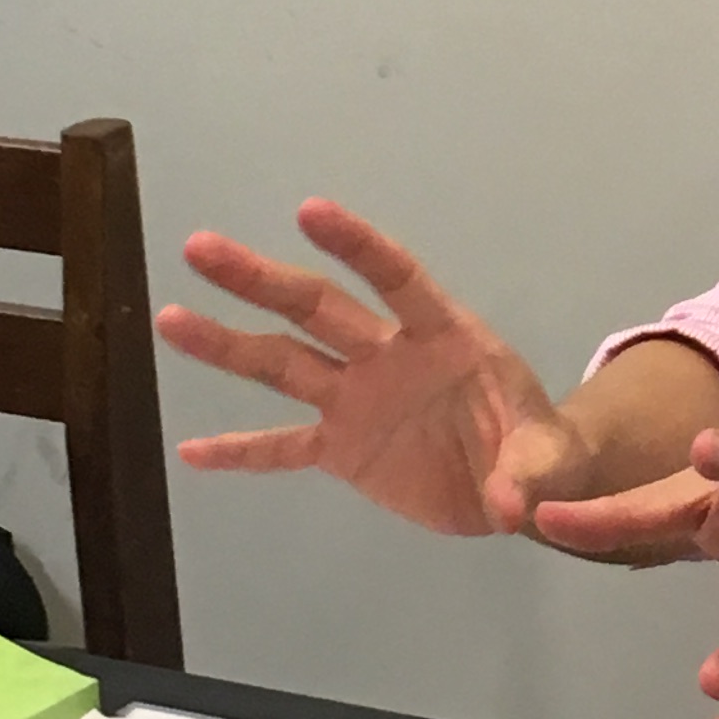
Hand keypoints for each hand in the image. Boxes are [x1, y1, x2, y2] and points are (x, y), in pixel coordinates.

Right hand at [159, 200, 594, 540]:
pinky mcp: (342, 448)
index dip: (358, 246)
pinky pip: (284, 446)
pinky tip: (190, 450)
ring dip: (228, 344)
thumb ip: (529, 474)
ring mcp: (358, 398)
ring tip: (171, 317)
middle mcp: (388, 354)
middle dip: (260, 280)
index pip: (397, 279)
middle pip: (317, 309)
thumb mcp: (548, 460)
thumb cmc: (540, 449)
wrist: (519, 486)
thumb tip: (511, 507)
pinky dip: (240, 451)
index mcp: (444, 336)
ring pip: (284, 363)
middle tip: (199, 247)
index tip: (309, 211)